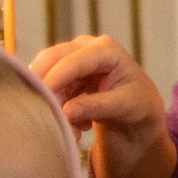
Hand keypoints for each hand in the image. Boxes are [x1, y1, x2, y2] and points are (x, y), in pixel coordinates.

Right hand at [33, 36, 172, 177]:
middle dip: (44, 88)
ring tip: (74, 131)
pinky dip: (56, 110)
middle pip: (51, 60)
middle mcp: (85, 47)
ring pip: (45, 78)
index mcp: (106, 49)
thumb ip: (97, 106)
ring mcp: (71, 59)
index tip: (41, 97)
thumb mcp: (125, 104)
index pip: (74, 61)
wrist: (136, 105)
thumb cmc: (137, 100)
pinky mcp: (62, 75)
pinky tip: (77, 126)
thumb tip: (66, 112)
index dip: (55, 77)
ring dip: (53, 106)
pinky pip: (47, 91)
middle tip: (42, 114)